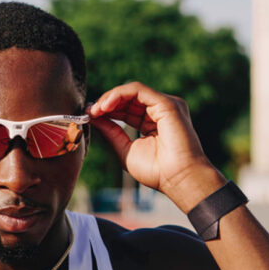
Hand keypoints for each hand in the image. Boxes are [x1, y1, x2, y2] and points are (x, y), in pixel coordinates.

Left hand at [87, 82, 225, 207]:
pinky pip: (138, 90)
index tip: (89, 116)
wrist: (179, 179)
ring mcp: (166, 106)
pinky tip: (106, 106)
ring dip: (110, 98)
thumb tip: (93, 117)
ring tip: (96, 110)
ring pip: (132, 91)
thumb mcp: (126, 149)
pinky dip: (119, 94)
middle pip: (129, 98)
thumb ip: (111, 132)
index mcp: (153, 123)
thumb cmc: (157, 172)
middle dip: (106, 103)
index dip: (107, 110)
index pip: (127, 109)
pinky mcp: (167, 103)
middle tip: (89, 112)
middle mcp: (161, 112)